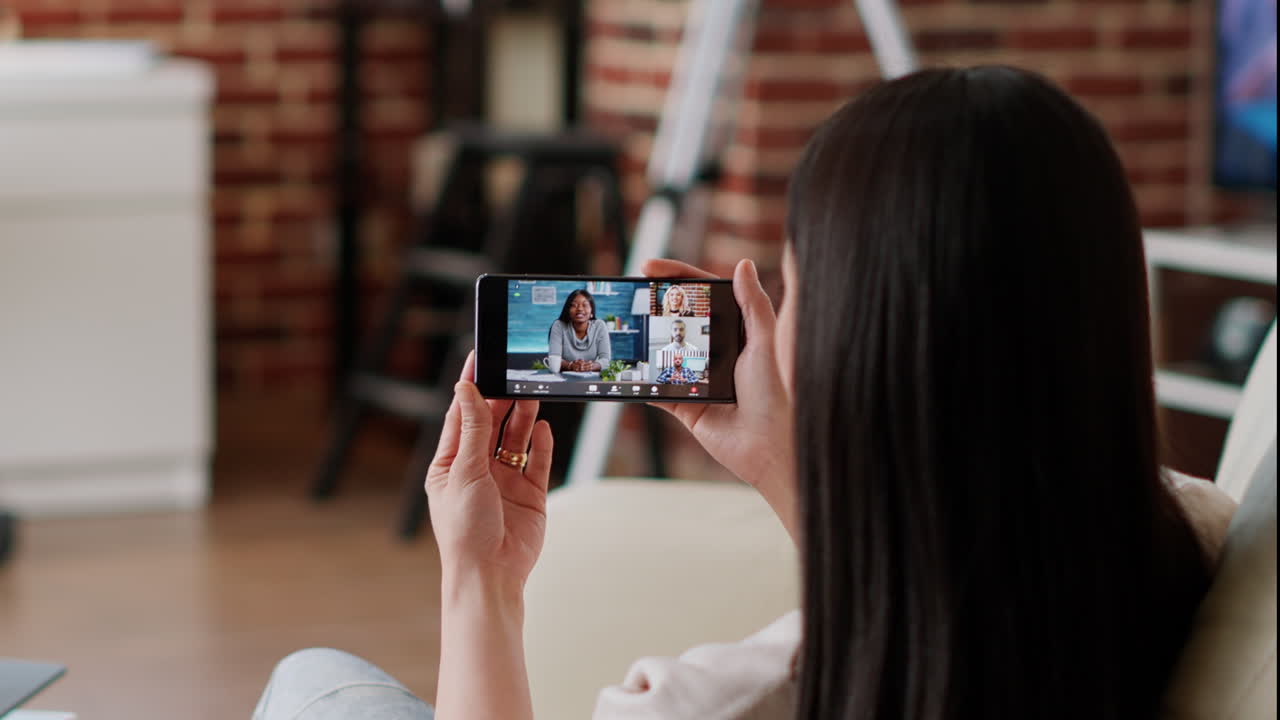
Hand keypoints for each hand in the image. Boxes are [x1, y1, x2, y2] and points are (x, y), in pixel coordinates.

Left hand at [426, 352, 553, 585]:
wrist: (492, 575)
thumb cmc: (465, 531)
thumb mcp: (465, 472)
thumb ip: (472, 429)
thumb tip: (466, 390)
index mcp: (450, 465)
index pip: (461, 415)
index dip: (470, 387)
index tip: (479, 359)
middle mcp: (477, 469)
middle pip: (491, 423)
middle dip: (502, 398)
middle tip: (515, 373)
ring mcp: (505, 481)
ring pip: (516, 438)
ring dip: (523, 416)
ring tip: (533, 392)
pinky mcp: (530, 494)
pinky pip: (538, 461)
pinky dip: (542, 444)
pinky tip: (544, 428)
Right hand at [643, 259, 795, 531]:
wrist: (768, 447)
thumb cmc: (775, 394)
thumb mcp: (765, 342)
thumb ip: (754, 304)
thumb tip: (743, 264)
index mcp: (737, 331)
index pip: (703, 294)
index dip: (677, 277)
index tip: (649, 267)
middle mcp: (716, 351)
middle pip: (679, 318)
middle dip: (654, 303)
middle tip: (631, 290)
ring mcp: (698, 377)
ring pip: (665, 350)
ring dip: (644, 338)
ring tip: (624, 323)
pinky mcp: (685, 404)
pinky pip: (657, 388)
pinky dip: (641, 379)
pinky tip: (625, 366)